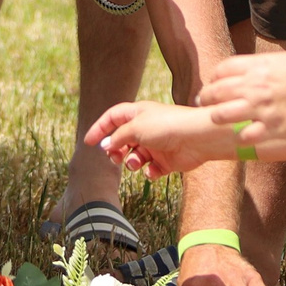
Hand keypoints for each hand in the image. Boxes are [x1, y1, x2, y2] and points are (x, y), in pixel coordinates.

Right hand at [85, 101, 240, 177]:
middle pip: (122, 140)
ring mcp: (156, 145)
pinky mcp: (167, 161)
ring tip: (135, 162)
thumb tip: (106, 146)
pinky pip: (151, 169)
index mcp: (138, 113)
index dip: (100, 129)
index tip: (88, 143)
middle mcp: (146, 128)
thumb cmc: (166, 126)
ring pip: (134, 157)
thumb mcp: (135, 127)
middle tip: (115, 157)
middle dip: (115, 150)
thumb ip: (118, 137)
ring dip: (131, 162)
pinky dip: (150, 172)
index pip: (113, 118)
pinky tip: (154, 170)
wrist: (197, 138)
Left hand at [195, 51, 285, 155]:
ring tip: (216, 119)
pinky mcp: (272, 128)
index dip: (215, 77)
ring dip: (216, 117)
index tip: (214, 83)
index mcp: (259, 66)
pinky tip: (242, 136)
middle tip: (204, 102)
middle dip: (207, 97)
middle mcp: (255, 87)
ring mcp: (261, 109)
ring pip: (222, 115)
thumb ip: (266, 65)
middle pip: (217, 91)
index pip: (222, 70)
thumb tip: (254, 69)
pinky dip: (240, 137)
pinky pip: (244, 136)